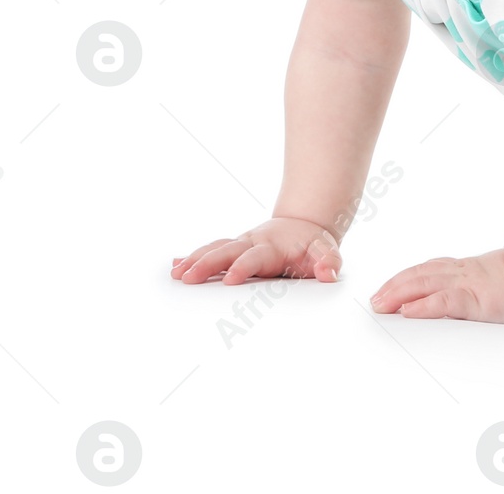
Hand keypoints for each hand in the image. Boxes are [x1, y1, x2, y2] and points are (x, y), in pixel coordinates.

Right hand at [171, 217, 340, 285]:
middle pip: (226, 251)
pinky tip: (174, 266)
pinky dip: (191, 257)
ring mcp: (240, 245)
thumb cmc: (313, 244)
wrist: (304, 225)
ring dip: (194, 260)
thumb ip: (329, 261)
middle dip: (207, 264)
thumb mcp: (327, 251)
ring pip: (214, 249)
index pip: (255, 257)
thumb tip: (329, 274)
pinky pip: (211, 250)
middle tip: (188, 277)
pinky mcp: (232, 249)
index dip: (243, 266)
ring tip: (175, 274)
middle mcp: (251, 243)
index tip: (230, 279)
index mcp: (272, 246)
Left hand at [370, 248, 503, 323]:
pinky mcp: (477, 299)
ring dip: (398, 294)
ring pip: (425, 285)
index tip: (391, 286)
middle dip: (395, 286)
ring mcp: (470, 284)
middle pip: (421, 275)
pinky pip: (444, 303)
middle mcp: (466, 273)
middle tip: (375, 299)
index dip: (409, 277)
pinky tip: (407, 311)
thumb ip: (488, 285)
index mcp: (472, 270)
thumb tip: (479, 294)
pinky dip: (422, 306)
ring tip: (380, 304)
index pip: (433, 269)